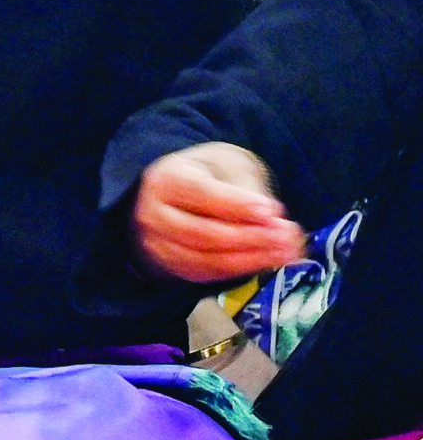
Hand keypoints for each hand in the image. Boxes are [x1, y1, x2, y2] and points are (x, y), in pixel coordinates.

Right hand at [132, 142, 307, 281]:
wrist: (177, 194)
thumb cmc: (208, 174)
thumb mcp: (227, 166)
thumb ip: (246, 189)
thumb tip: (270, 218)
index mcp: (165, 180)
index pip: (201, 194)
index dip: (237, 205)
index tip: (271, 211)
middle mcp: (153, 215)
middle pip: (202, 233)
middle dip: (249, 237)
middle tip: (286, 236)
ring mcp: (157, 245)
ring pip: (206, 259)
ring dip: (250, 259)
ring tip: (285, 252)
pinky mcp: (170, 265)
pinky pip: (206, 273)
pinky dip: (239, 270)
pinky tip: (266, 261)